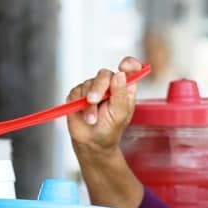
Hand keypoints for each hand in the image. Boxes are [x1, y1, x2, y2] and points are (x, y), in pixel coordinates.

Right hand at [64, 57, 144, 207]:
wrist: (91, 142)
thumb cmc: (109, 130)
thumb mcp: (120, 115)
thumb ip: (121, 94)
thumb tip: (120, 74)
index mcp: (124, 88)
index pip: (130, 69)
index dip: (129, 64)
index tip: (124, 66)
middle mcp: (109, 85)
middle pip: (105, 74)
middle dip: (99, 87)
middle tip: (94, 100)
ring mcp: (93, 88)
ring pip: (89, 83)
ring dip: (88, 103)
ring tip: (91, 119)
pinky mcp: (78, 93)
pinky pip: (76, 90)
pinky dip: (78, 102)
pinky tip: (82, 114)